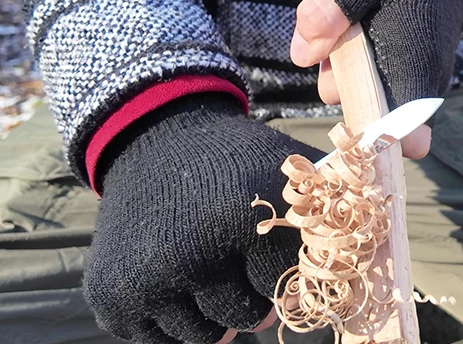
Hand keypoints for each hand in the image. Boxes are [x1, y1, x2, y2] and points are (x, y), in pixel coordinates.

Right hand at [83, 93, 324, 343]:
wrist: (154, 139)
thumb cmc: (232, 163)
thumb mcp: (284, 171)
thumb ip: (323, 217)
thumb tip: (351, 268)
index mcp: (241, 219)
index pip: (286, 286)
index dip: (283, 266)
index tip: (269, 240)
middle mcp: (189, 255)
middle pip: (247, 318)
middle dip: (249, 293)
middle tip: (233, 253)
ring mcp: (146, 280)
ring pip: (204, 338)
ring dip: (210, 311)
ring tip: (203, 262)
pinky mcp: (111, 297)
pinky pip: (159, 340)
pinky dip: (170, 317)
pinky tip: (172, 275)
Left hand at [289, 0, 462, 158]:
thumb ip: (334, 3)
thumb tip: (302, 55)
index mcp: (414, 67)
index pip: (398, 132)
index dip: (368, 140)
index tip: (345, 123)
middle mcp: (417, 85)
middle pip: (363, 115)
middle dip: (338, 84)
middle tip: (334, 41)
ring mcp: (407, 81)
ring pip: (359, 97)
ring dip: (340, 69)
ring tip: (343, 25)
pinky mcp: (398, 74)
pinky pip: (364, 82)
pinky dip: (349, 61)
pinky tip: (349, 30)